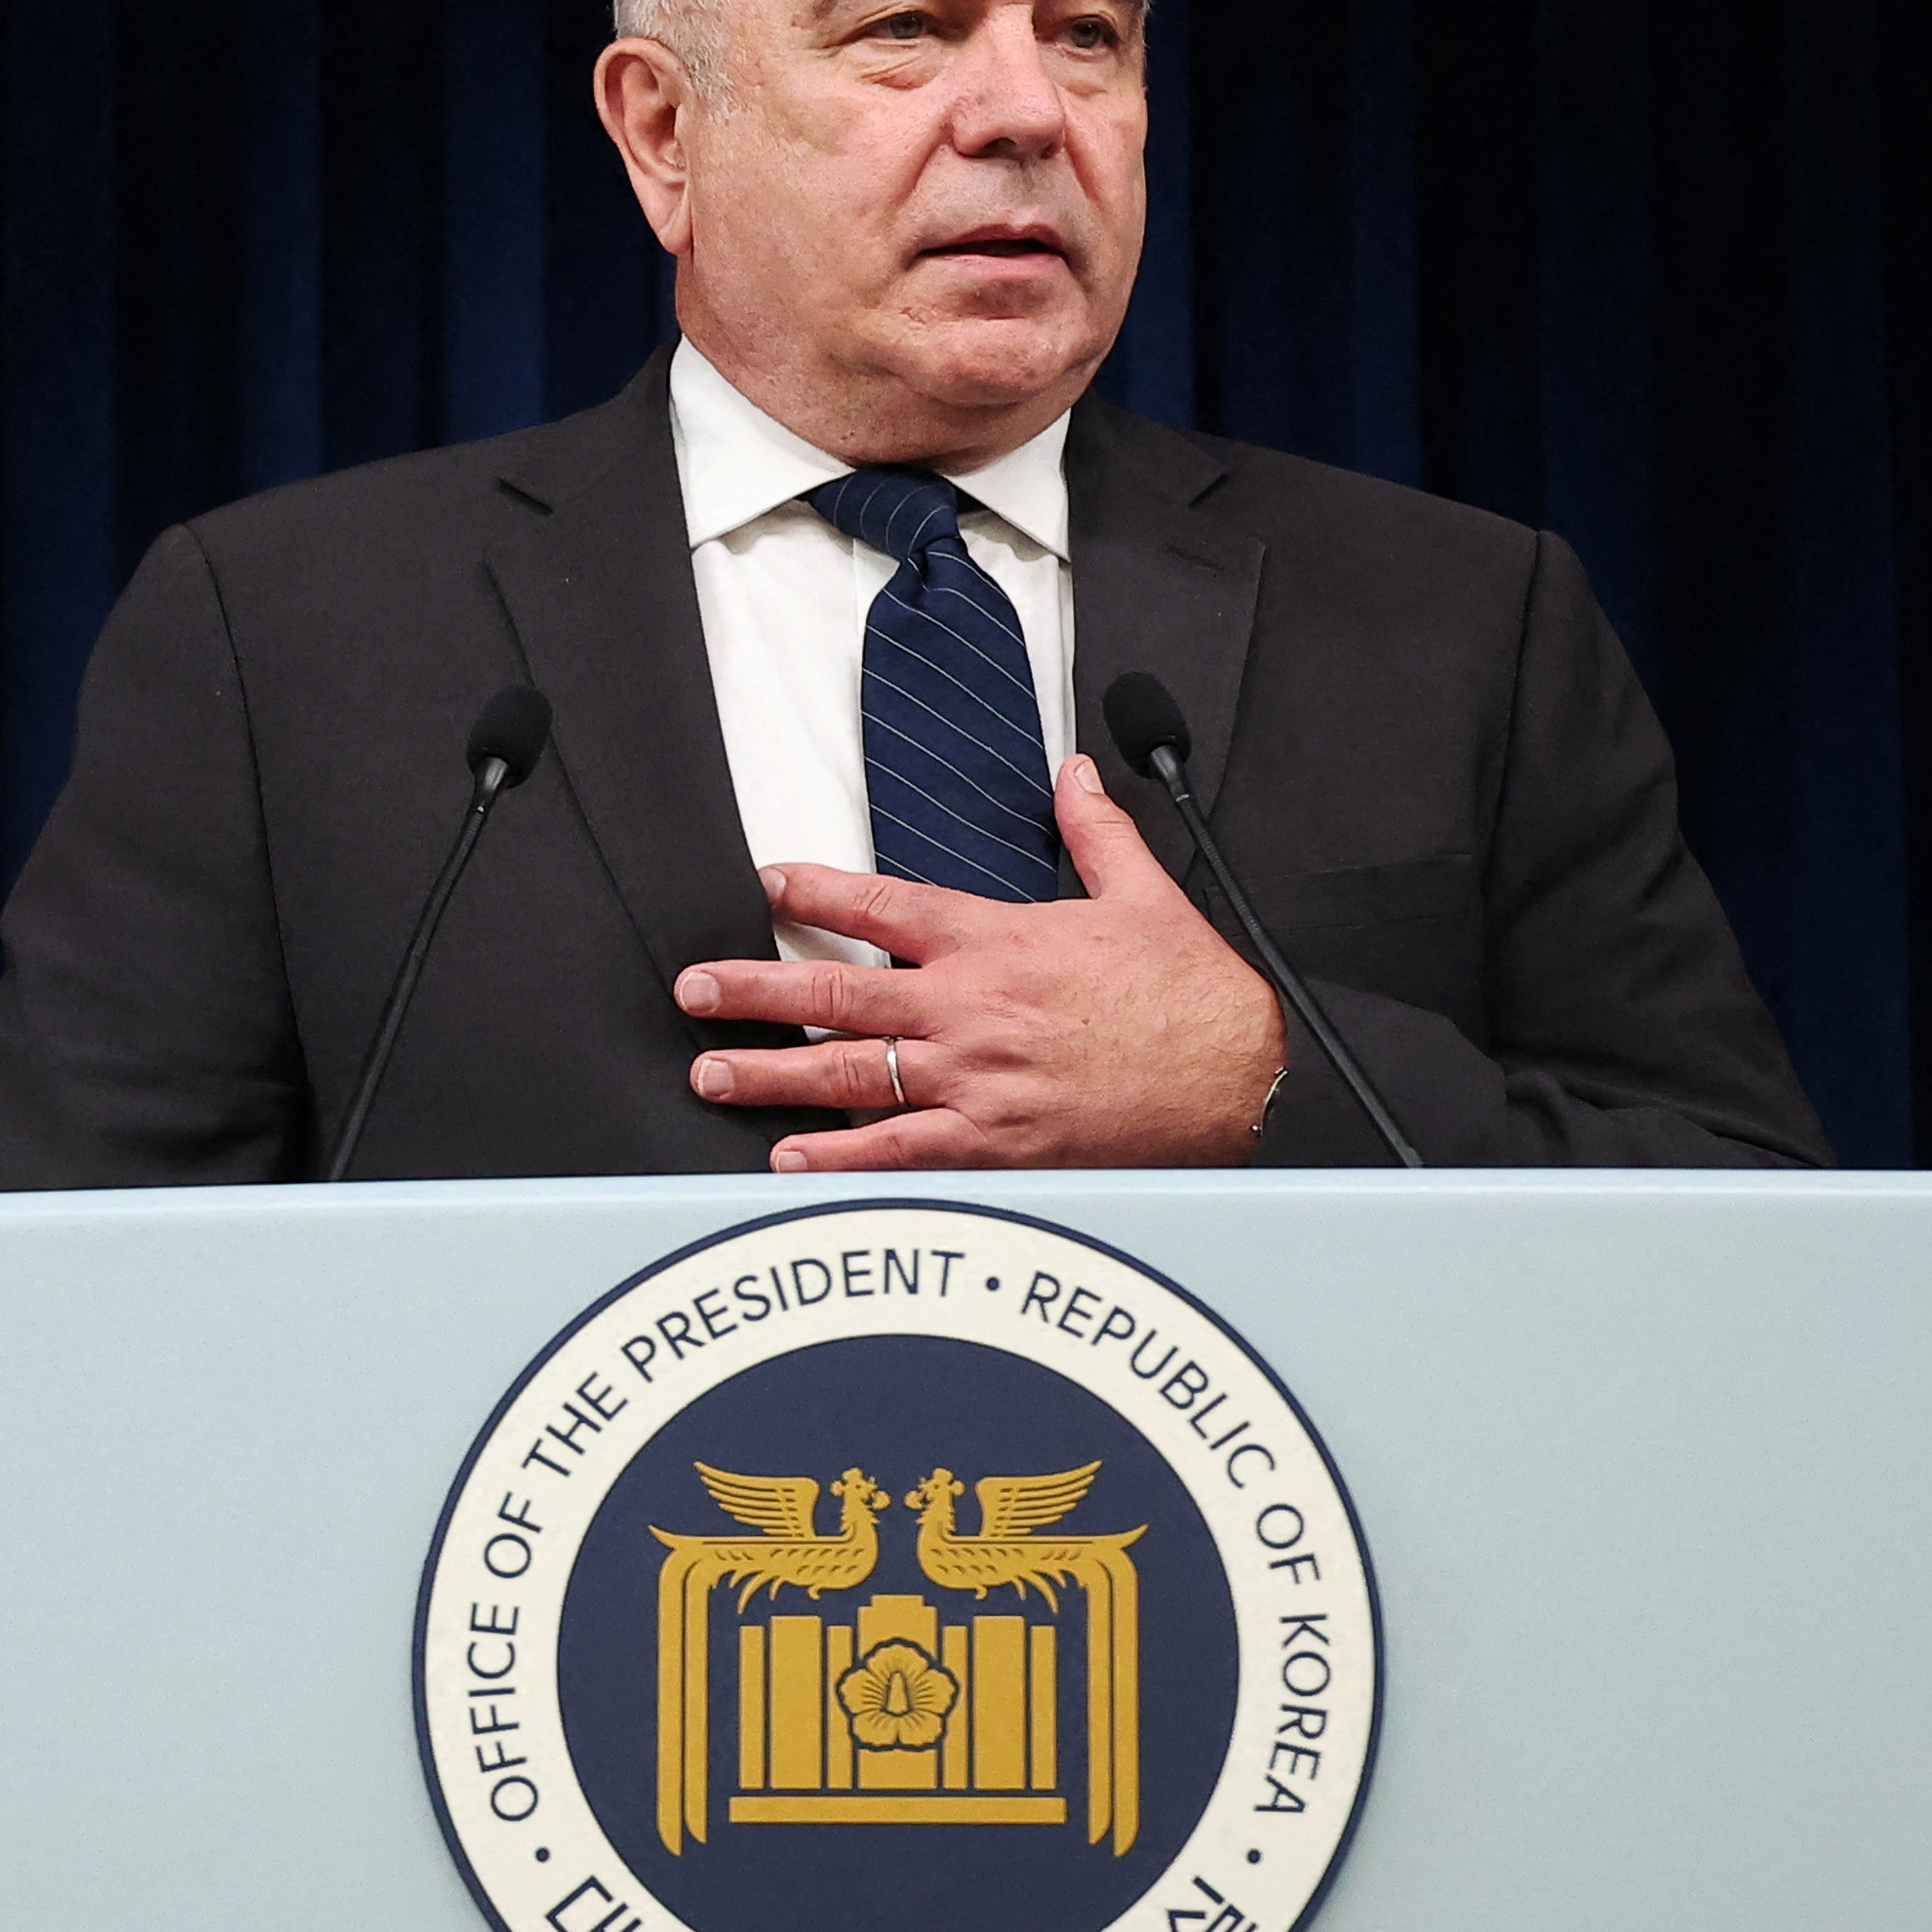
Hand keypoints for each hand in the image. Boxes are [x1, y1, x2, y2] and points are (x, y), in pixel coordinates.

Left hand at [670, 757, 1280, 1172]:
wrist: (1239, 1081)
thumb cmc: (1191, 998)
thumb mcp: (1144, 896)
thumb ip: (1094, 832)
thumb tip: (1075, 771)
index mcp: (998, 942)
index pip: (884, 905)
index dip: (815, 892)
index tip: (765, 886)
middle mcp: (970, 1010)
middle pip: (837, 991)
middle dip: (753, 989)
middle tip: (692, 990)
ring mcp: (974, 1080)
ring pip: (848, 1073)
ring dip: (770, 1074)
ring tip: (709, 1074)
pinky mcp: (991, 1144)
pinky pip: (895, 1150)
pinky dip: (837, 1157)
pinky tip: (785, 1159)